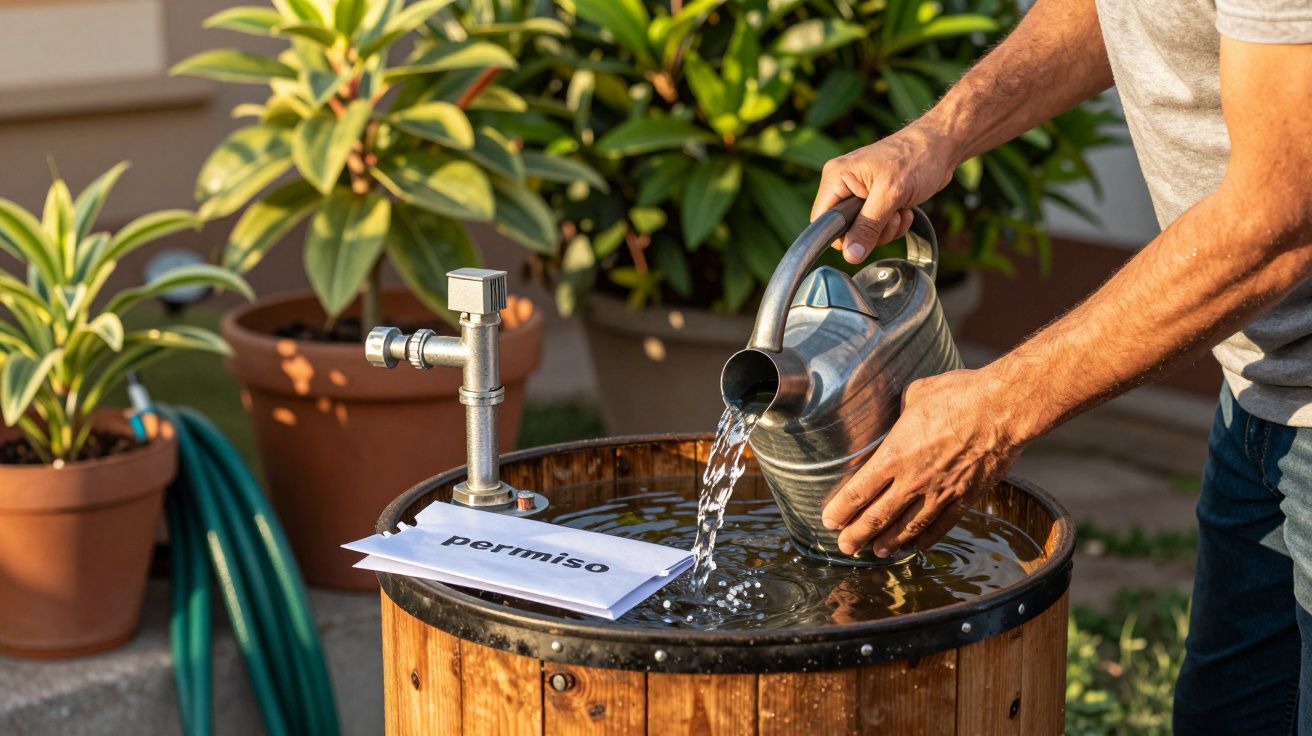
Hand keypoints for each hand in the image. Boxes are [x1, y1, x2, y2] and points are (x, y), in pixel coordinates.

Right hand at [811, 122, 957, 263]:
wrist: (941, 146)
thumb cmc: (916, 158)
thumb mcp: (890, 195)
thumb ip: (868, 226)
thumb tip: (850, 255)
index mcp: (836, 177)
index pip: (822, 221)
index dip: (842, 235)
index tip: (867, 232)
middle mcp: (843, 185)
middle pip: (844, 230)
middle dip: (872, 231)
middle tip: (891, 216)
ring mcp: (859, 193)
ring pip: (863, 232)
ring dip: (886, 229)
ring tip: (900, 209)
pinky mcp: (875, 200)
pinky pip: (877, 227)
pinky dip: (893, 224)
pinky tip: (905, 209)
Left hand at [820, 367, 1031, 556]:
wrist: (1002, 410)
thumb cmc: (958, 395)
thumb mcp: (916, 395)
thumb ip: (902, 411)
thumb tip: (901, 411)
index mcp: (895, 455)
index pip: (858, 492)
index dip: (841, 510)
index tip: (829, 521)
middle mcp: (913, 480)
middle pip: (877, 517)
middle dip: (857, 535)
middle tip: (845, 546)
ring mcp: (940, 492)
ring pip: (908, 527)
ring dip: (889, 542)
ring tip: (877, 552)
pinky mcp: (965, 497)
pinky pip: (942, 525)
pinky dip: (926, 538)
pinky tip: (916, 545)